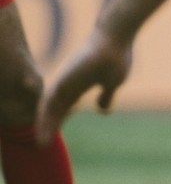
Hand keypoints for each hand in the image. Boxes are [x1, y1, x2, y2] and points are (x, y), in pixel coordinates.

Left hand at [36, 28, 131, 143]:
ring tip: (42, 143)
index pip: (66, 107)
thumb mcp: (113, 82)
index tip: (56, 135)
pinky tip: (43, 127)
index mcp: (80, 85)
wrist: (116, 38)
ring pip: (49, 107)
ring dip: (45, 125)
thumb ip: (106, 96)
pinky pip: (50, 100)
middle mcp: (69, 83)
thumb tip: (102, 110)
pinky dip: (45, 115)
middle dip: (50, 126)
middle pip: (55, 109)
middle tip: (43, 144)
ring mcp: (65, 80)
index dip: (60, 120)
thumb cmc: (116, 57)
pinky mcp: (65, 78)